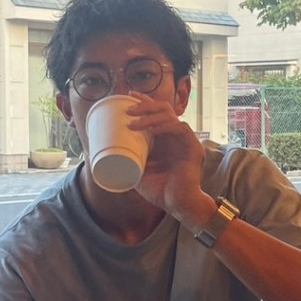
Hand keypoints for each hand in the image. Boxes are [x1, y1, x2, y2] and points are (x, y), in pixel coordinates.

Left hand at [126, 93, 207, 221]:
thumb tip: (106, 156)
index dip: (144, 101)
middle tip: (129, 110)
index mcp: (165, 139)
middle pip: (163, 108)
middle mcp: (176, 136)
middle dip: (145, 105)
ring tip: (133, 122)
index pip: (156, 112)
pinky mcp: (193, 147)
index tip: (129, 95)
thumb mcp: (139, 173)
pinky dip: (164, 127)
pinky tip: (151, 132)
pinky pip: (180, 128)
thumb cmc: (161, 191)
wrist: (178, 205)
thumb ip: (129, 162)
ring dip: (150, 116)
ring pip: (170, 115)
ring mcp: (185, 140)